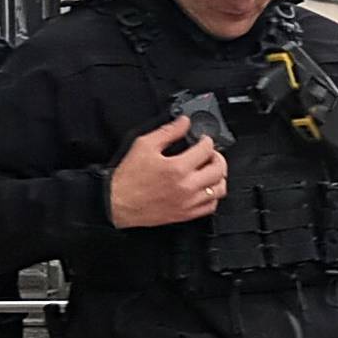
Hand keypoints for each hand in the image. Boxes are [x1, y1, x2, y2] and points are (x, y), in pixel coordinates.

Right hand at [107, 117, 226, 229]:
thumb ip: (168, 132)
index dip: (207, 140)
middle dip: (217, 157)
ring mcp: (188, 202)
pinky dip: (213, 196)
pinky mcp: (185, 214)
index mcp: (177, 168)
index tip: (203, 140)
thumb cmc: (129, 178)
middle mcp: (186, 186)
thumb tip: (183, 122)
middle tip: (210, 153)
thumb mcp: (144, 145)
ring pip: (219, 189)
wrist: (118, 202)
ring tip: (210, 170)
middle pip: (218, 169)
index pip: (206, 150)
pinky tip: (206, 188)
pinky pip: (211, 206)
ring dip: (219, 177)